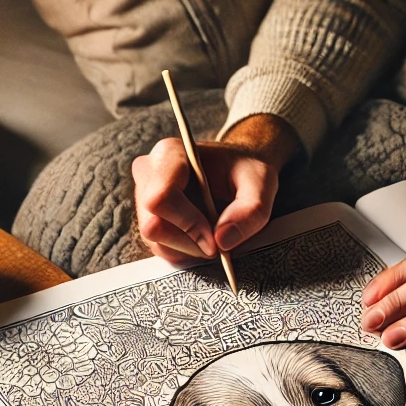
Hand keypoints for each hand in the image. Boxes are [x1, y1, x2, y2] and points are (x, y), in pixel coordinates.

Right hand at [132, 114, 297, 264]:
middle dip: (188, 243)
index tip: (214, 240)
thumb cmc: (245, 171)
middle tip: (217, 245)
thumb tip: (222, 240)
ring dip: (187, 249)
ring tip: (213, 237)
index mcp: (170, 154)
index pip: (160, 198)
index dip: (187, 224)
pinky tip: (201, 239)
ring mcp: (143, 196)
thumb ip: (252, 210)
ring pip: (154, 241)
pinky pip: (158, 248)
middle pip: (153, 225)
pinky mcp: (147, 217)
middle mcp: (148, 173)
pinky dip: (183, 252)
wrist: (235, 172)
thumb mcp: (262, 183)